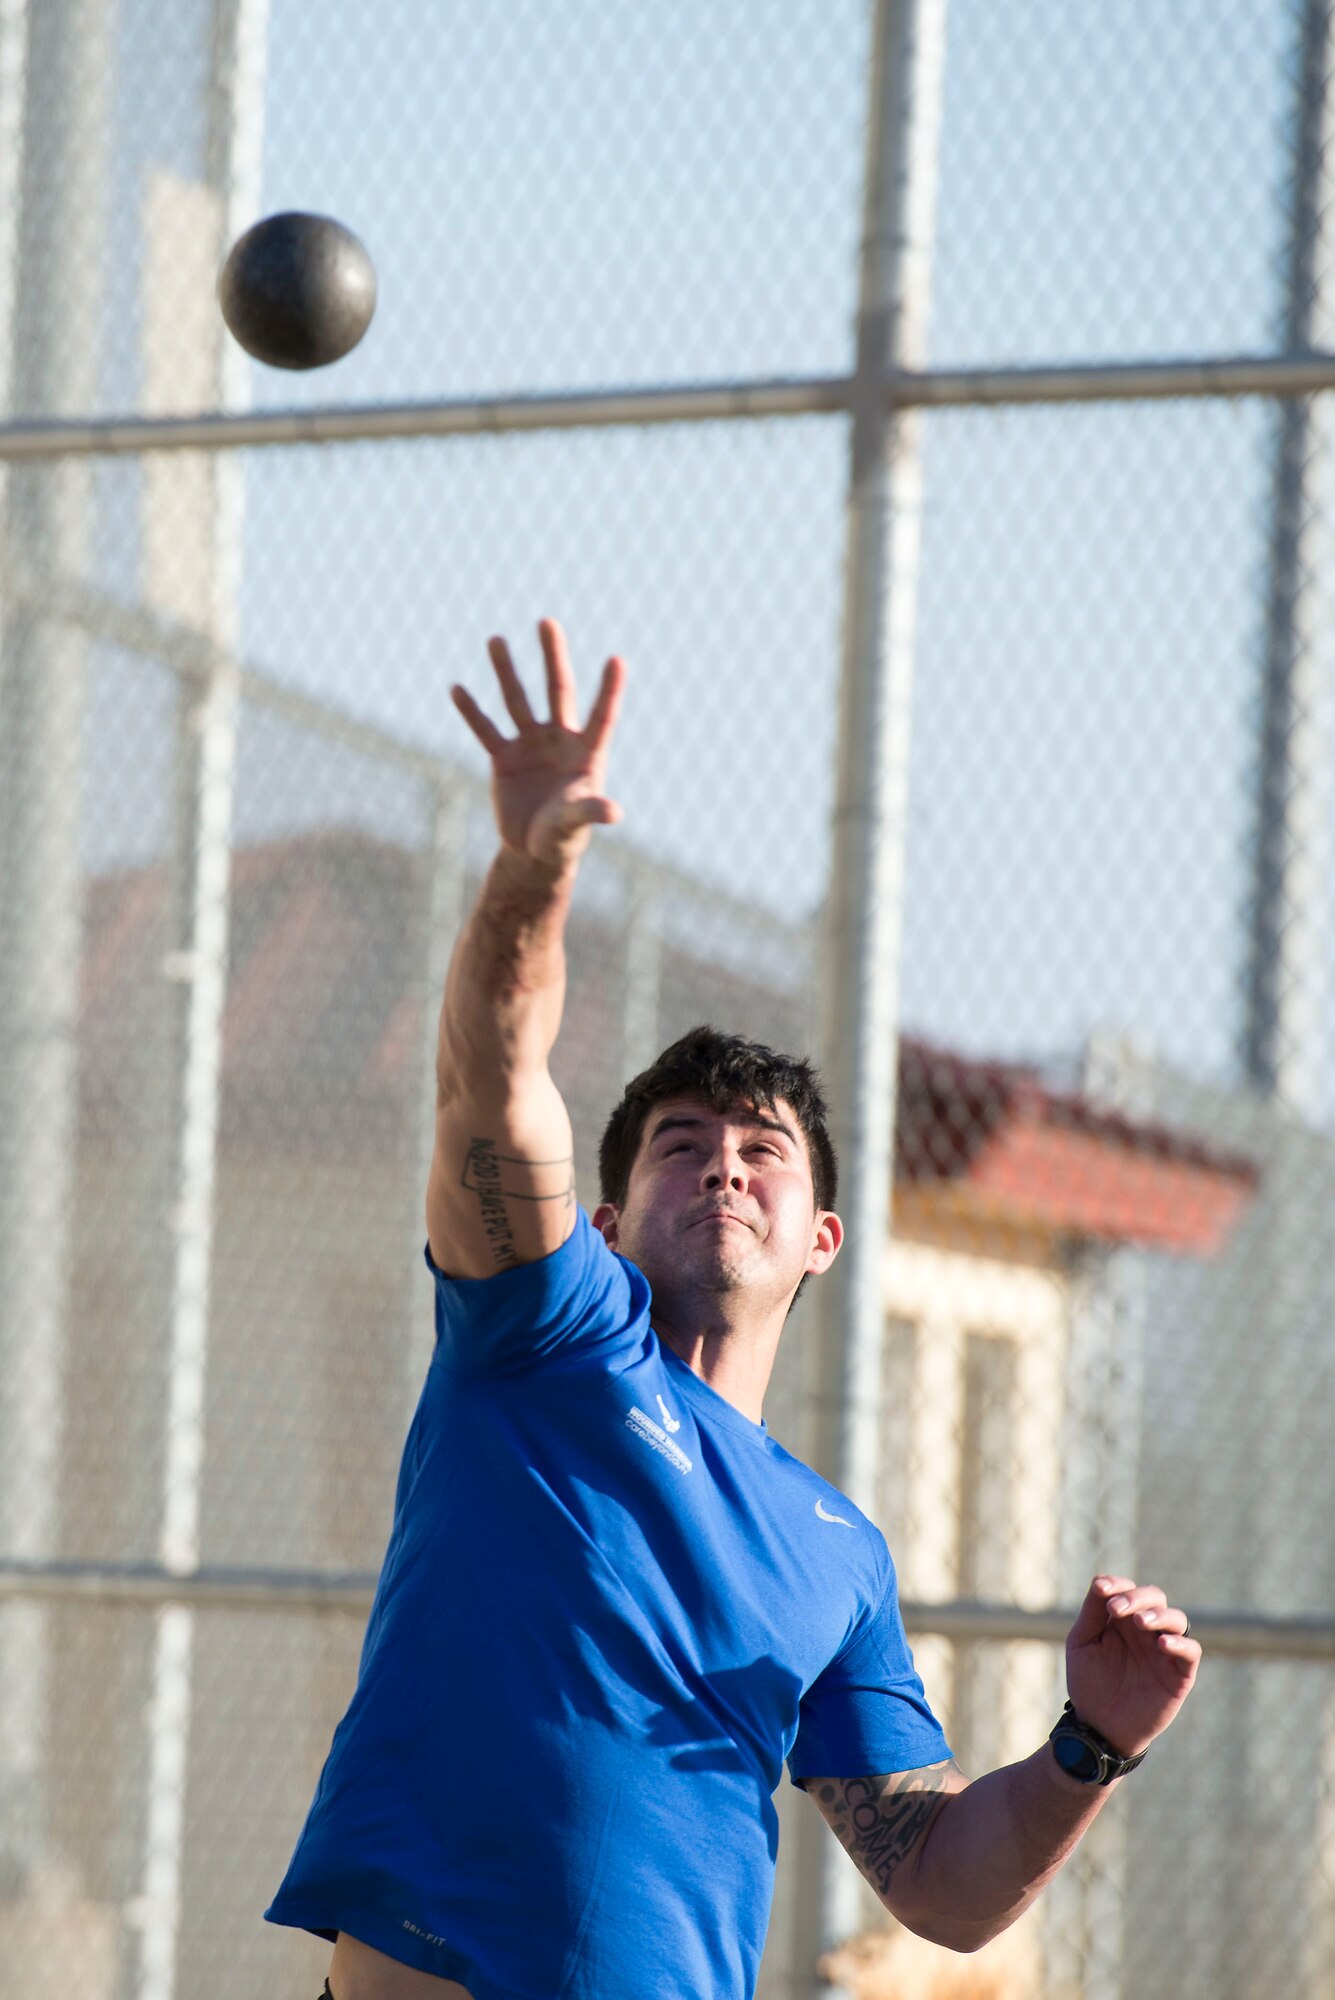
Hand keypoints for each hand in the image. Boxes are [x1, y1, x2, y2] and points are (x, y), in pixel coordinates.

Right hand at [451, 619, 625, 869]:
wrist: (534, 851)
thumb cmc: (565, 837)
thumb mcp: (577, 823)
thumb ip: (591, 811)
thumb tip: (614, 812)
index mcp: (585, 752)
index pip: (601, 715)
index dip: (610, 690)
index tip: (617, 659)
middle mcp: (559, 739)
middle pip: (557, 690)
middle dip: (552, 657)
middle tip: (547, 622)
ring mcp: (529, 745)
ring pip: (517, 701)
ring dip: (507, 671)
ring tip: (496, 640)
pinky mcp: (503, 758)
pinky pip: (485, 730)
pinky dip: (472, 712)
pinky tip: (458, 689)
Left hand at [1065, 1574, 1200, 1758]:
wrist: (1099, 1726)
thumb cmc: (1089, 1682)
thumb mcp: (1082, 1643)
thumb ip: (1092, 1612)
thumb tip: (1101, 1581)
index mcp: (1123, 1619)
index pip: (1127, 1589)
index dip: (1117, 1584)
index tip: (1101, 1589)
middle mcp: (1147, 1630)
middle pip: (1154, 1597)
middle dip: (1136, 1597)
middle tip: (1116, 1609)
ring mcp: (1164, 1651)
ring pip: (1176, 1619)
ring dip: (1159, 1615)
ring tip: (1141, 1622)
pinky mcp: (1180, 1674)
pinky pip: (1191, 1651)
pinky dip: (1180, 1643)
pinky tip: (1162, 1643)